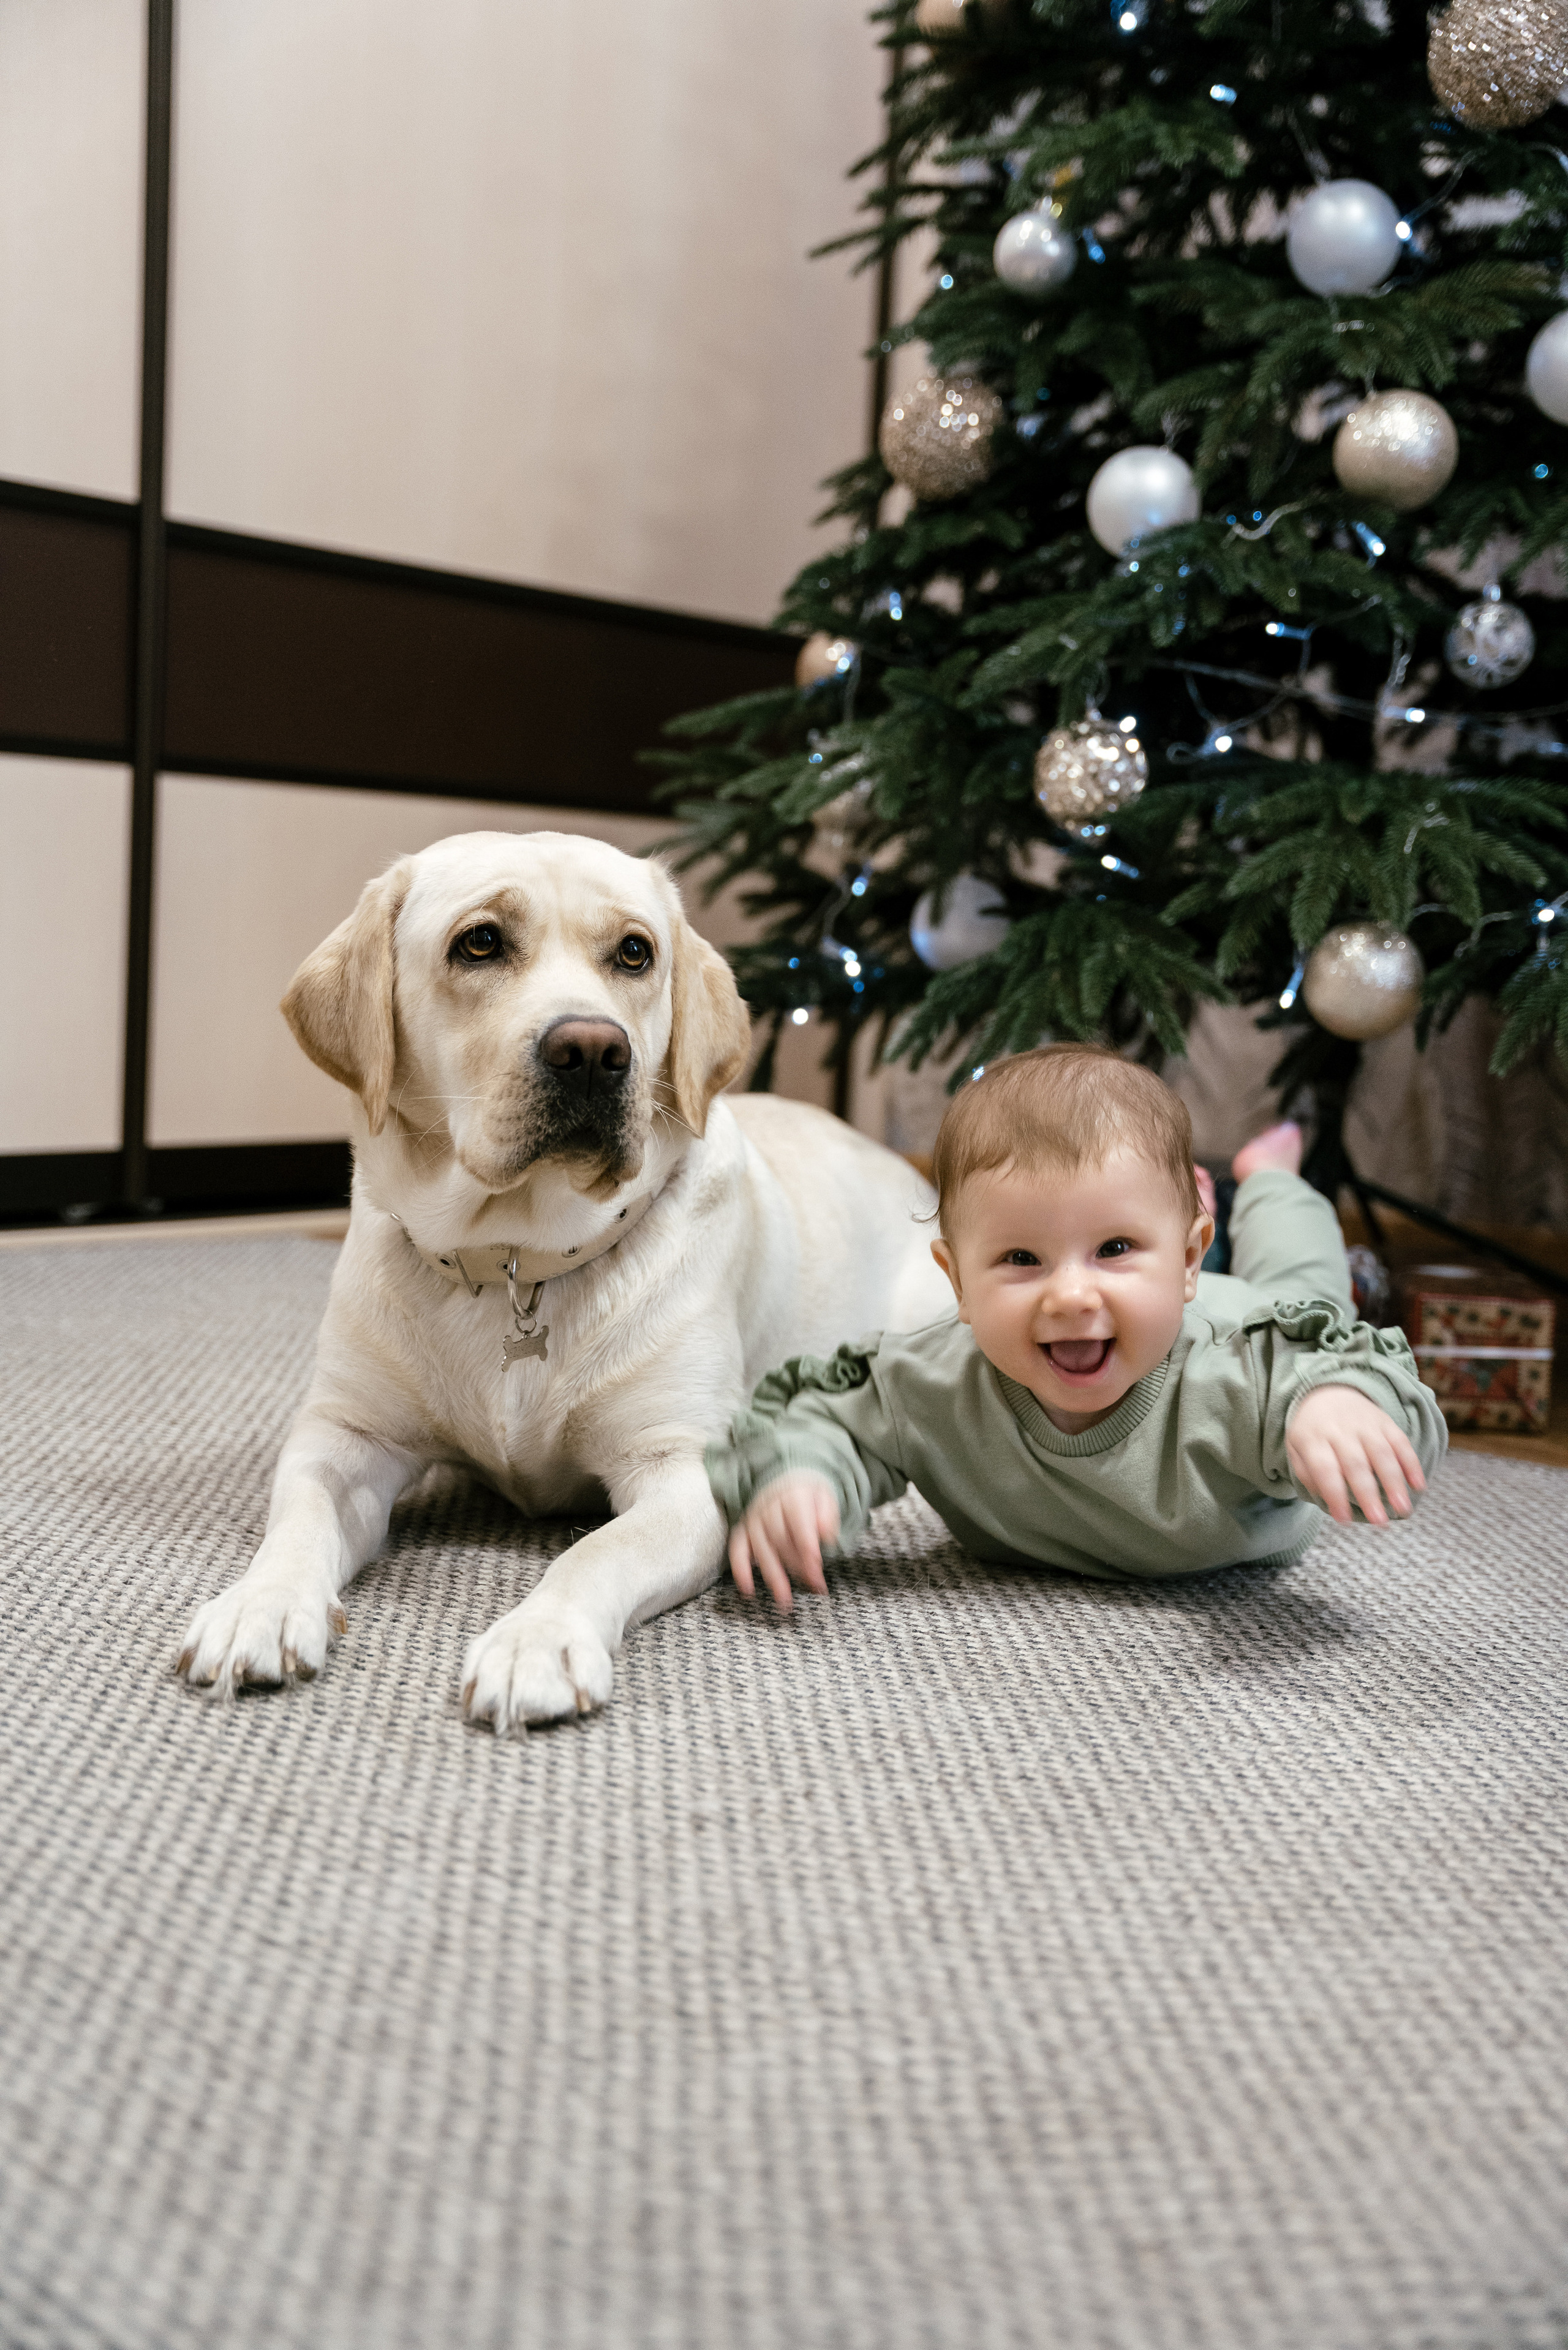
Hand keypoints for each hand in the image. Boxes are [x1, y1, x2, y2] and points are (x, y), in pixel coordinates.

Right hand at [728, 1474, 840, 1611]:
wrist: (787, 1479)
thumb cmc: (810, 1497)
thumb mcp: (826, 1499)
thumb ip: (827, 1516)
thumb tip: (825, 1533)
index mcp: (792, 1496)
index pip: (798, 1522)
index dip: (807, 1544)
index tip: (816, 1565)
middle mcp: (769, 1507)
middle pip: (781, 1539)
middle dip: (798, 1565)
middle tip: (814, 1584)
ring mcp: (753, 1519)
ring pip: (761, 1549)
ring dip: (773, 1576)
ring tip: (784, 1601)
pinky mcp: (743, 1530)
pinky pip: (736, 1550)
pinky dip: (740, 1570)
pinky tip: (747, 1590)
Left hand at [1286, 1383, 1426, 1527]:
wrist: (1327, 1390)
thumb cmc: (1312, 1432)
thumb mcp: (1297, 1449)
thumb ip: (1308, 1475)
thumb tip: (1329, 1502)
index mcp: (1313, 1438)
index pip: (1324, 1469)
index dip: (1334, 1495)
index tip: (1343, 1520)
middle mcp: (1340, 1429)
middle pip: (1356, 1464)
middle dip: (1369, 1495)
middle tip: (1380, 1523)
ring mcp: (1365, 1423)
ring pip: (1382, 1453)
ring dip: (1395, 1483)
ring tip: (1403, 1510)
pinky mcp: (1385, 1421)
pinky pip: (1401, 1442)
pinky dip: (1412, 1464)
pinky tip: (1419, 1486)